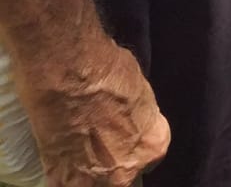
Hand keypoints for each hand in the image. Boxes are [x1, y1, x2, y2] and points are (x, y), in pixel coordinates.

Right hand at [22, 35, 169, 186]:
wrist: (68, 76)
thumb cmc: (107, 72)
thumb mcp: (139, 88)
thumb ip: (139, 114)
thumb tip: (133, 115)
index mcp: (152, 146)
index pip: (152, 151)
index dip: (138, 139)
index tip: (129, 131)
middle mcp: (125, 171)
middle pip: (123, 172)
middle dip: (114, 157)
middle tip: (101, 137)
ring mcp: (91, 180)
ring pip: (93, 183)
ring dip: (88, 168)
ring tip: (79, 145)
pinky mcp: (60, 180)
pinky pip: (63, 183)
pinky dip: (61, 171)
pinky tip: (60, 151)